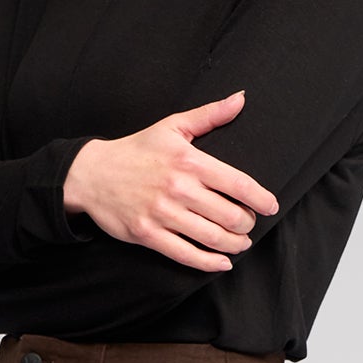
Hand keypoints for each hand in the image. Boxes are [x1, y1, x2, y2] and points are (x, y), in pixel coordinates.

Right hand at [60, 92, 278, 270]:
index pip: (238, 184)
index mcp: (190, 161)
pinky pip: (187, 255)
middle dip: (247, 224)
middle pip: (230, 215)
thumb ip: (210, 115)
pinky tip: (222, 263)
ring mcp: (163, 214)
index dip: (261, 199)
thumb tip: (240, 99)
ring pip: (212, 238)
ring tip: (240, 243)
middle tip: (248, 224)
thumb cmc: (136, 149)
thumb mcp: (172, 126)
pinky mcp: (148, 235)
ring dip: (234, 245)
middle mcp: (179, 189)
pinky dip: (209, 263)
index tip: (271, 206)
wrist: (92, 173)